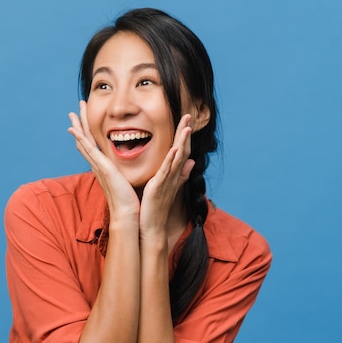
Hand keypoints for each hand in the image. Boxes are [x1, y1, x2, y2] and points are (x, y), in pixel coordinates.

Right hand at [68, 101, 139, 219]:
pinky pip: (88, 150)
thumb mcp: (127, 181)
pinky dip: (80, 138)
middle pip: (85, 141)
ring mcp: (98, 166)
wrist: (127, 213)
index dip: (87, 133)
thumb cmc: (129, 200)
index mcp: (104, 167)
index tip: (84, 120)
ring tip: (73, 113)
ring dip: (78, 126)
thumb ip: (126, 172)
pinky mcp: (102, 167)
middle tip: (74, 110)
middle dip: (80, 125)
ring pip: (84, 142)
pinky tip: (74, 129)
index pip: (93, 146)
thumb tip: (131, 168)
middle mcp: (97, 165)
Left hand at [139, 114, 194, 235]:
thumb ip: (179, 174)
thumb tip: (191, 162)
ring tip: (186, 127)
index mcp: (172, 174)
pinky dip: (172, 159)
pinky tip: (176, 149)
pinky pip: (167, 171)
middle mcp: (173, 176)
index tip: (186, 121)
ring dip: (183, 142)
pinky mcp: (159, 187)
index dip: (184, 136)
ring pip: (178, 158)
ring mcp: (168, 181)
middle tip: (188, 116)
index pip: (181, 151)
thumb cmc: (155, 207)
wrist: (151, 226)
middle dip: (185, 133)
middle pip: (182, 150)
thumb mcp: (167, 187)